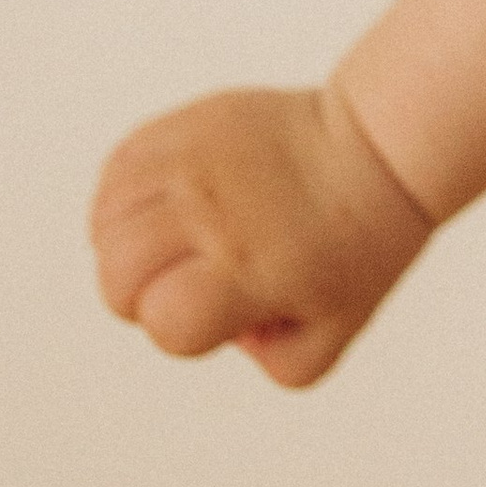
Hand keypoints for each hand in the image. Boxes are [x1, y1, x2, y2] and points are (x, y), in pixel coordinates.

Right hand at [92, 82, 435, 386]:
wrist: (378, 147)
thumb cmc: (358, 244)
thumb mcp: (334, 329)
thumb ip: (275, 362)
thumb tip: (227, 337)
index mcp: (249, 267)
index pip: (164, 321)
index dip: (181, 333)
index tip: (221, 312)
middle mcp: (211, 211)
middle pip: (118, 272)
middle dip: (138, 296)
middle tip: (184, 282)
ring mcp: (194, 160)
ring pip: (107, 219)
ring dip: (124, 246)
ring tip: (170, 244)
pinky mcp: (189, 124)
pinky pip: (119, 168)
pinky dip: (122, 199)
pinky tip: (160, 208)